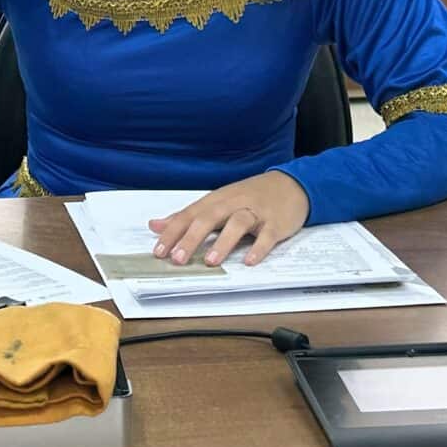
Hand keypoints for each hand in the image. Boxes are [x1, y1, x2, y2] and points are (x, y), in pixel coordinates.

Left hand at [148, 171, 309, 265]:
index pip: (189, 215)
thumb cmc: (250, 196)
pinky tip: (250, 261)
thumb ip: (187, 216)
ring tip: (211, 261)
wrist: (291, 185)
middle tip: (178, 258)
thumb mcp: (217, 202)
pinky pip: (267, 235)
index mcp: (216, 200)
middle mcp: (233, 204)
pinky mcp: (276, 223)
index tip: (158, 251)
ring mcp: (256, 212)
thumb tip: (155, 225)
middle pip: (210, 218)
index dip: (173, 233)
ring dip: (223, 242)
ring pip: (238, 223)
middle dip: (192, 238)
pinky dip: (259, 248)